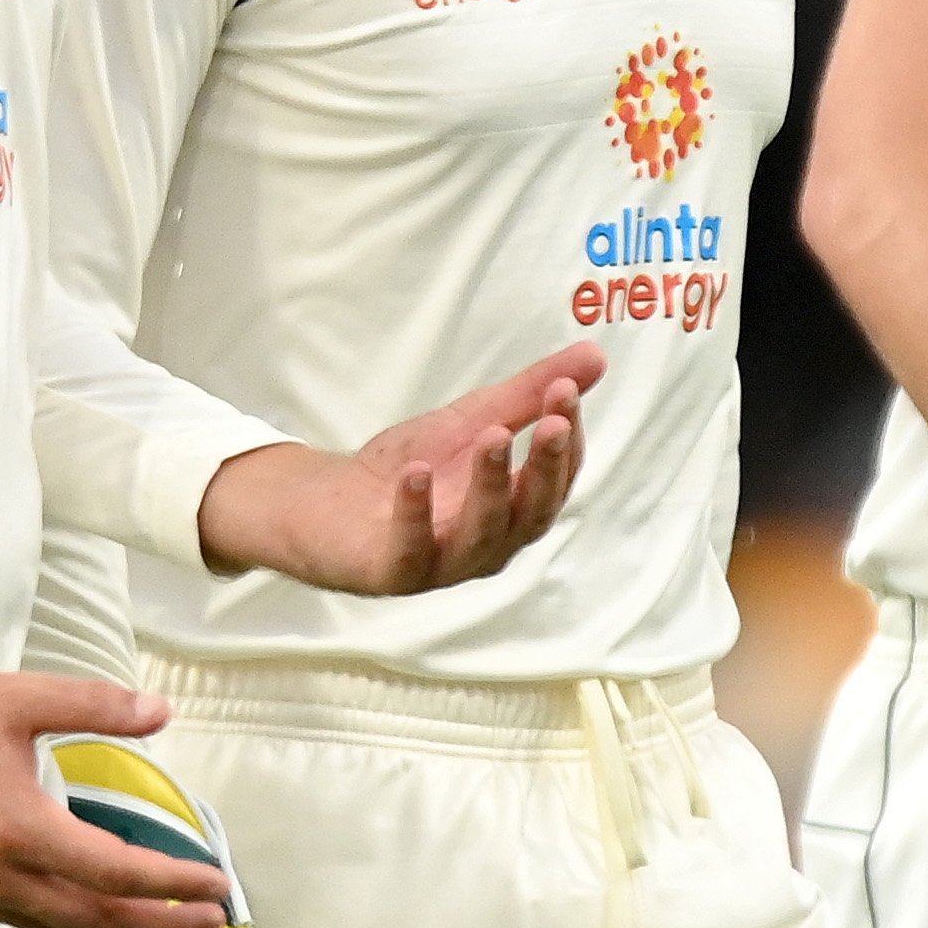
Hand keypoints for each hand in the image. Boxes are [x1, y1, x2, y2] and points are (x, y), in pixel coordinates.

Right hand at [0, 615, 229, 927]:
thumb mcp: (21, 698)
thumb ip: (97, 707)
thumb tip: (161, 712)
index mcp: (17, 828)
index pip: (115, 872)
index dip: (172, 883)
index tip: (215, 884)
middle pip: (95, 918)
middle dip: (159, 924)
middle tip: (211, 921)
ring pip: (58, 926)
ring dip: (114, 927)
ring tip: (163, 920)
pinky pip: (21, 918)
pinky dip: (66, 916)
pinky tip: (90, 902)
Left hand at [194, 342, 605, 596]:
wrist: (331, 506)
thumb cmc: (414, 470)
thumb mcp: (474, 421)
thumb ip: (530, 394)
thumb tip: (596, 356)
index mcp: (516, 510)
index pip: (557, 478)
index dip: (566, 437)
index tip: (565, 387)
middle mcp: (491, 544)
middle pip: (531, 513)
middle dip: (545, 467)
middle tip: (551, 421)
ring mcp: (443, 562)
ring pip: (480, 535)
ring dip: (491, 485)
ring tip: (493, 436)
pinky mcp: (394, 571)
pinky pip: (410, 549)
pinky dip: (415, 513)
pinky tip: (416, 473)